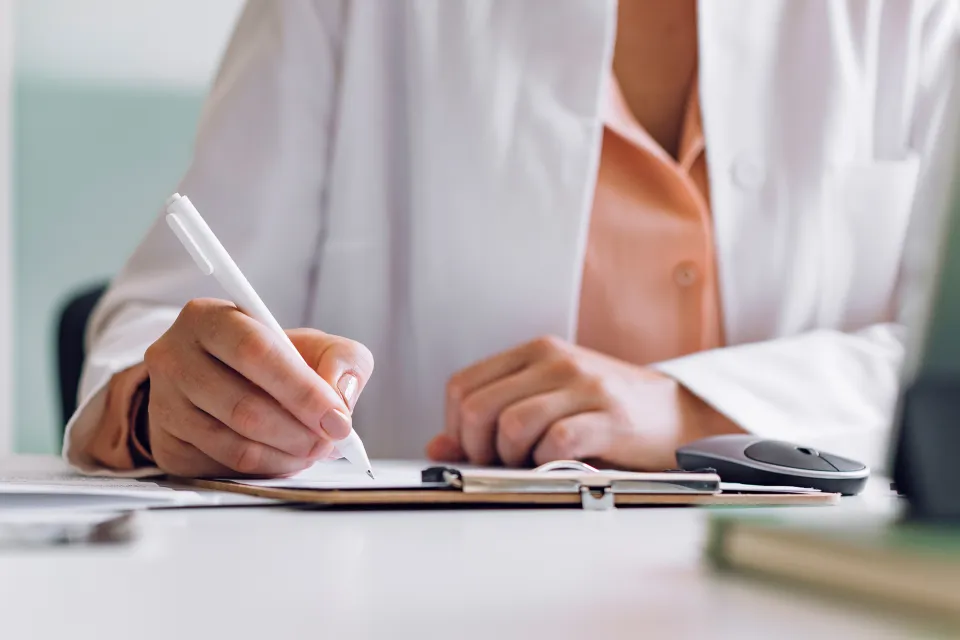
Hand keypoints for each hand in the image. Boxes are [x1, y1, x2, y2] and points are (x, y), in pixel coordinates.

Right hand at [143, 298, 373, 476]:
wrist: (222, 382)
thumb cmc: (271, 360)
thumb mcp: (313, 345)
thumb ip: (341, 359)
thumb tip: (340, 395)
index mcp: (208, 318)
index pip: (255, 352)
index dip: (301, 389)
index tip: (337, 417)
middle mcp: (174, 358)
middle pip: (243, 405)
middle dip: (299, 430)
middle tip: (330, 440)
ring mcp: (163, 404)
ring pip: (234, 442)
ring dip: (286, 454)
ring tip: (314, 449)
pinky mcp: (168, 445)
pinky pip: (224, 466)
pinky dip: (268, 468)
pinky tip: (288, 458)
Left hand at [426, 336, 740, 469]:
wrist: (678, 415)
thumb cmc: (607, 411)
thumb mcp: (546, 403)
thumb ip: (493, 418)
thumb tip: (438, 445)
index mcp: (534, 352)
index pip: (462, 387)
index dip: (458, 429)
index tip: (476, 450)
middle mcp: (555, 361)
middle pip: (479, 408)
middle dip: (479, 448)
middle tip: (501, 464)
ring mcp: (584, 385)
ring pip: (511, 425)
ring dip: (512, 459)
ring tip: (533, 464)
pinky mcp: (609, 416)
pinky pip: (555, 442)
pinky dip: (548, 464)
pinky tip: (561, 465)